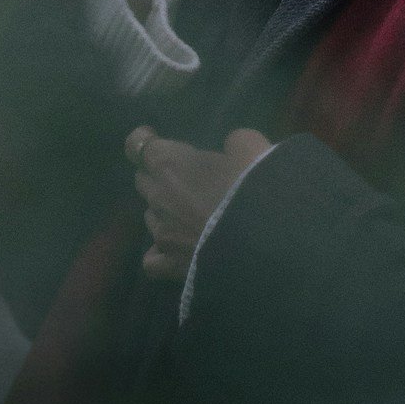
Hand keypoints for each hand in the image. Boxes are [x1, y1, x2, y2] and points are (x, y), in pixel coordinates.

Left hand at [127, 126, 272, 280]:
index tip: (153, 138)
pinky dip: (159, 253)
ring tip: (187, 215)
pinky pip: (152, 260)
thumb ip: (234, 144)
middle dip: (157, 175)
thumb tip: (229, 150)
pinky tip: (174, 250)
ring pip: (149, 216)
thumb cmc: (256, 187)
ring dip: (163, 211)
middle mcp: (158, 197)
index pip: (137, 145)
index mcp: (170, 164)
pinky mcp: (171, 265)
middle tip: (182, 177)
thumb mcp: (251, 147)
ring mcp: (161, 233)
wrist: (267, 242)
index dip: (144, 140)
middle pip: (143, 180)